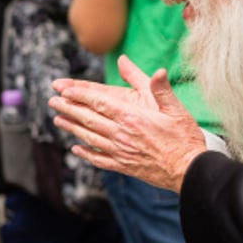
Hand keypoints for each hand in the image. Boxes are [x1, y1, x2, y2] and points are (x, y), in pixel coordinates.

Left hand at [49, 54, 206, 191]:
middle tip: (53, 102)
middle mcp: (122, 134)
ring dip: (72, 128)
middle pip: (89, 119)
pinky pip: (99, 159)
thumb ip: (162, 89)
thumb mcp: (177, 109)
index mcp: (133, 118)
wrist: (190, 171)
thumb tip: (159, 70)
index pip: (100, 102)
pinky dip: (86, 154)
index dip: (80, 95)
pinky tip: (76, 149)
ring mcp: (121, 152)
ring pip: (90, 138)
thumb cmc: (185, 139)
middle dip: (69, 109)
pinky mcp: (124, 166)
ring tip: (58, 121)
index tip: (65, 90)